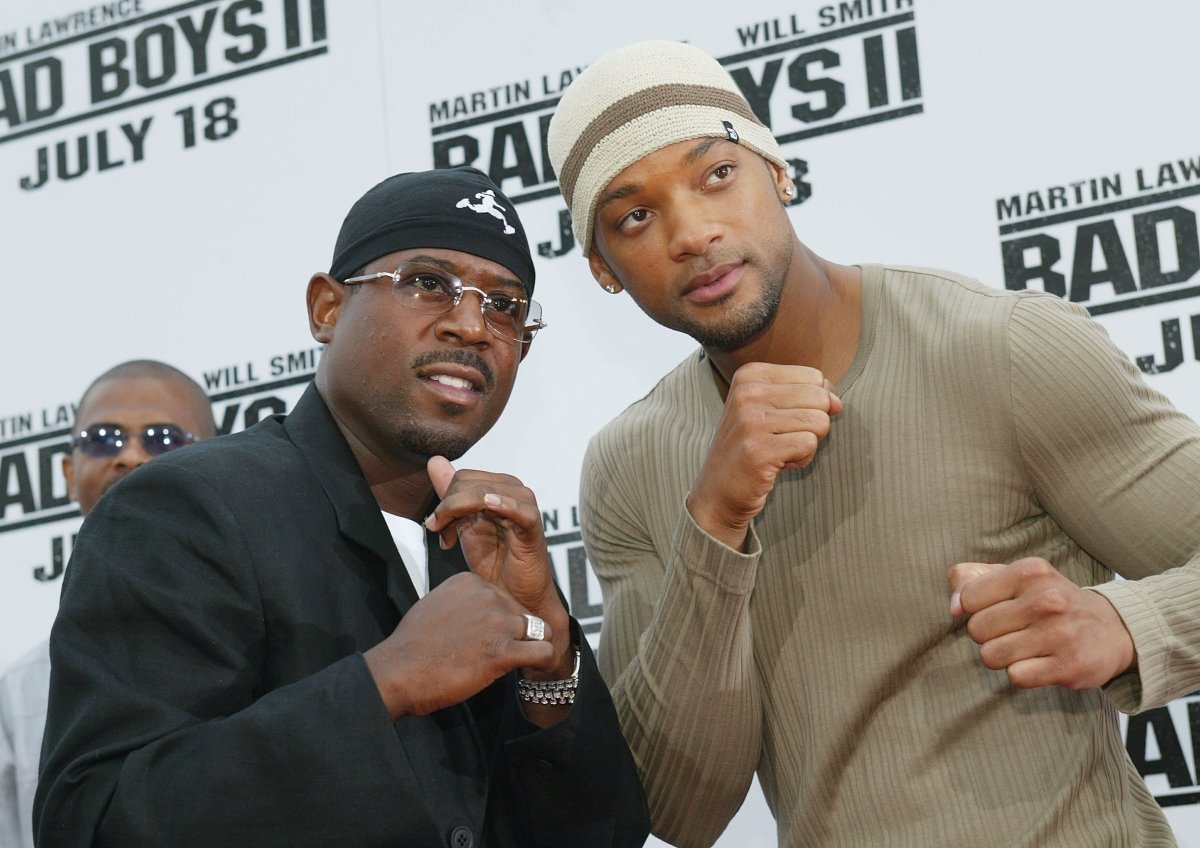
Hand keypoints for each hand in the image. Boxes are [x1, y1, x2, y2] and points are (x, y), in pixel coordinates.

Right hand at [364, 572, 555, 718]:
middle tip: (502, 655)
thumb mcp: (437, 605)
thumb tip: (480, 616)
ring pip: (540, 630)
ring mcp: (497, 622)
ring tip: (521, 663)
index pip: (505, 598)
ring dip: (533, 647)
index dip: (502, 620)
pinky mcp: (502, 651)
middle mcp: (488, 595)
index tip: (489, 637)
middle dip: (518, 635)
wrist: (398, 671)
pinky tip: (537, 668)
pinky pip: (545, 651)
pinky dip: (546, 661)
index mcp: (471, 581)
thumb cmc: (412, 645)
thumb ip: (464, 604)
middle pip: (524, 613)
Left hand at [424, 457, 570, 678]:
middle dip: (447, 508)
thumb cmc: (494, 562)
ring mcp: (524, 506)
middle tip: (442, 536)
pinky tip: (489, 506)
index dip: (444, 501)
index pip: (462, 477)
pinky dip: (503, 504)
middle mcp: (512, 490)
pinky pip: (520, 508)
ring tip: (451, 538)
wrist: (513, 597)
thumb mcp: (464, 526)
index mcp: (496, 487)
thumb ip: (451, 496)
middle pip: (468, 481)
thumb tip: (435, 460)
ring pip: (485, 491)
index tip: (437, 529)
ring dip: (459, 511)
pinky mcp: (533, 526)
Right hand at [687, 362, 841, 549]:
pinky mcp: (759, 450)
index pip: (814, 377)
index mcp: (750, 374)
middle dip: (812, 424)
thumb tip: (837, 403)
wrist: (717, 491)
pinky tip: (778, 465)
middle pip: (820, 397)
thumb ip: (808, 395)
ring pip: (819, 421)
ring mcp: (751, 421)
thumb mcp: (771, 409)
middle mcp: (748, 392)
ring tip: (780, 451)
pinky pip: (809, 445)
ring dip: (807, 444)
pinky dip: (802, 459)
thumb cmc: (751, 447)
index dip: (812, 404)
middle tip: (782, 439)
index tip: (783, 421)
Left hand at [948, 558, 1136, 689]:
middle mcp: (1047, 599)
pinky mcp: (1069, 666)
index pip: (969, 597)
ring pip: (991, 656)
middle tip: (1013, 631)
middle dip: (988, 635)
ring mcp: (1060, 633)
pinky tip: (1040, 663)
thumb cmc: (1047, 601)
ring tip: (1024, 648)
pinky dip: (1021, 674)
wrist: (1111, 630)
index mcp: (1030, 571)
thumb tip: (953, 608)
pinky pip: (1016, 677)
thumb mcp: (1012, 578)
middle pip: (977, 630)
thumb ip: (968, 580)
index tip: (996, 609)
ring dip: (1002, 657)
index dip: (975, 609)